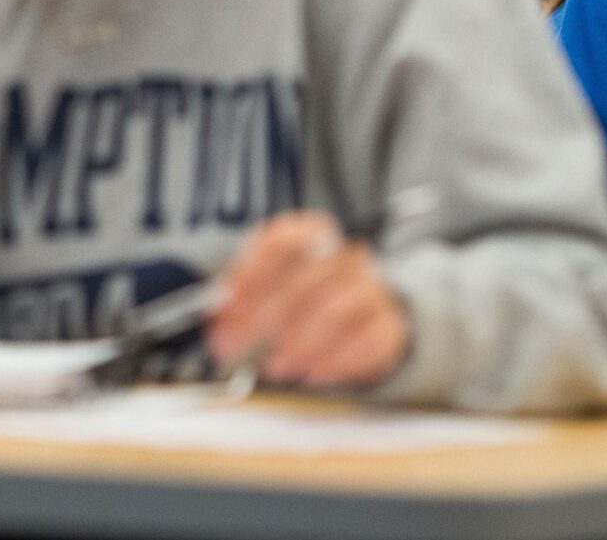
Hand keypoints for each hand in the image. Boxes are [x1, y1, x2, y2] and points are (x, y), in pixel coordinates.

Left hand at [209, 211, 411, 390]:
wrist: (362, 311)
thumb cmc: (303, 294)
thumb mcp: (267, 282)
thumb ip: (240, 292)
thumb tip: (217, 308)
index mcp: (311, 233)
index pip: (281, 242)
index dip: (249, 273)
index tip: (225, 304)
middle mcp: (345, 255)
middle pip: (304, 281)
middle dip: (261, 318)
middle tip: (233, 345)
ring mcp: (373, 288)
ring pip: (337, 312)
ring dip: (299, 344)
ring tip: (274, 366)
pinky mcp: (389, 324)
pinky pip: (366, 342)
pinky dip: (335, 361)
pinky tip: (311, 373)